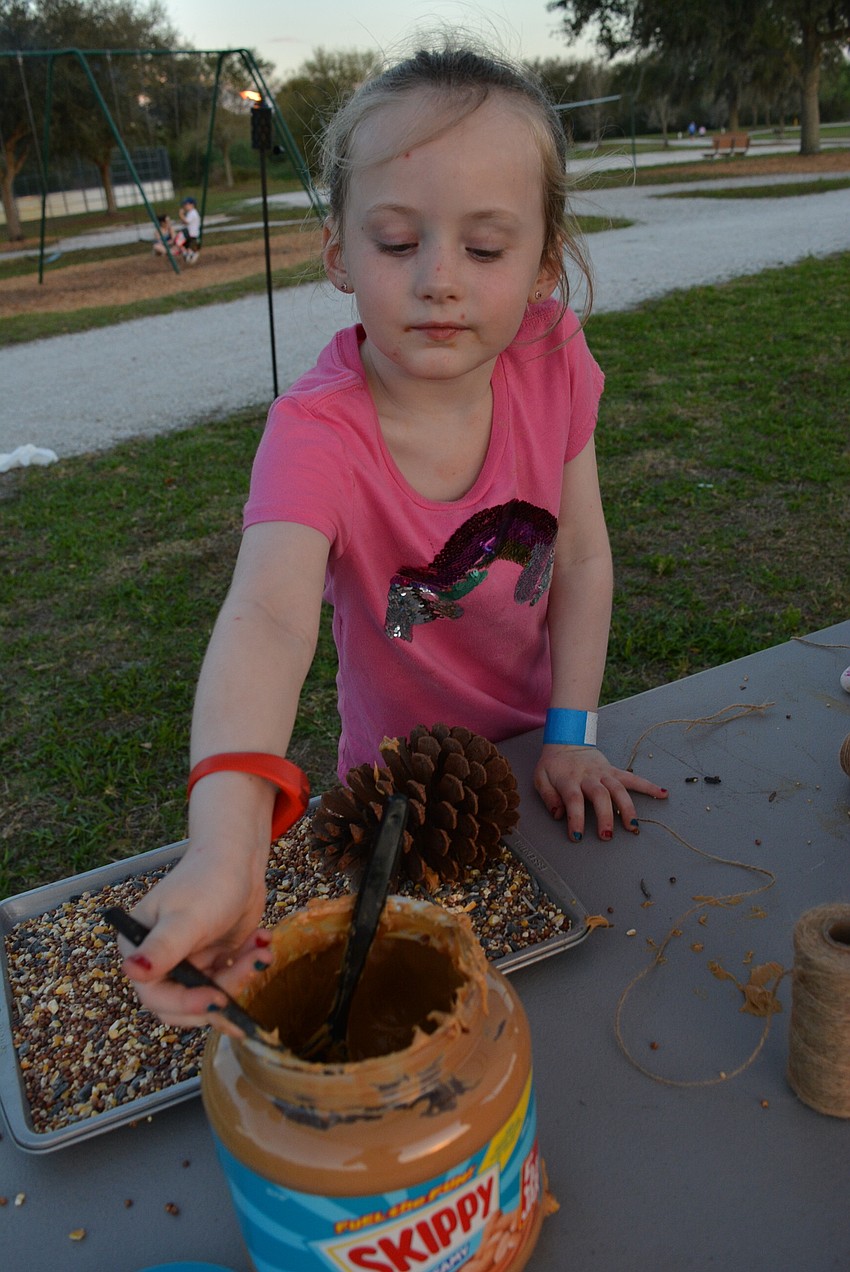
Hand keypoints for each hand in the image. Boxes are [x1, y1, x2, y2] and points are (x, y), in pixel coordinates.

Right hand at [117, 844, 273, 1033]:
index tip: (217, 999)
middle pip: (184, 1002)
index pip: (155, 995)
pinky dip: (247, 966)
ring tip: (261, 949)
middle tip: (250, 967)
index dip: (185, 1003)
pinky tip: (260, 941)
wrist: (238, 859)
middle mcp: (158, 960)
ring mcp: (186, 962)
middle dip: (221, 991)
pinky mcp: (211, 961)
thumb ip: (161, 948)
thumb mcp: (187, 918)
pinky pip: (229, 981)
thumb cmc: (208, 880)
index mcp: (139, 949)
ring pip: (212, 994)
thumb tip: (131, 971)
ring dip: (240, 976)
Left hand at [533, 744, 667, 841]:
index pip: (573, 800)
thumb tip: (558, 814)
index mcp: (569, 779)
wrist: (567, 740)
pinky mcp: (613, 770)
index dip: (576, 819)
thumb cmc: (554, 764)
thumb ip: (548, 796)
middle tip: (607, 835)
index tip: (577, 836)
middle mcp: (589, 776)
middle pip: (600, 796)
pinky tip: (662, 794)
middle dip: (605, 816)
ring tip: (633, 826)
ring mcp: (603, 773)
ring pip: (619, 788)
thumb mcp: (540, 778)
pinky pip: (632, 778)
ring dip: (627, 807)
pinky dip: (648, 785)